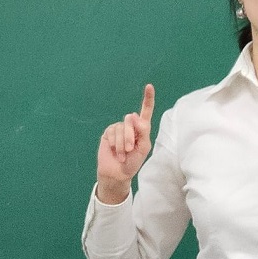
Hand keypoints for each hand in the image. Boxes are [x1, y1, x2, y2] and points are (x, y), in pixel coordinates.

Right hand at [96, 84, 154, 203]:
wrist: (118, 172)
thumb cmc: (133, 161)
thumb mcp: (143, 147)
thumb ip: (142, 130)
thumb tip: (132, 115)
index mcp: (142, 128)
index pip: (145, 111)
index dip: (147, 98)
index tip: (149, 86)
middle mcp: (130, 126)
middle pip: (130, 121)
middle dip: (130, 137)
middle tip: (129, 149)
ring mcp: (118, 128)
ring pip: (121, 128)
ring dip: (121, 144)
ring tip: (122, 154)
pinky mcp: (108, 133)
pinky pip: (111, 133)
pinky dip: (114, 144)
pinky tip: (114, 152)